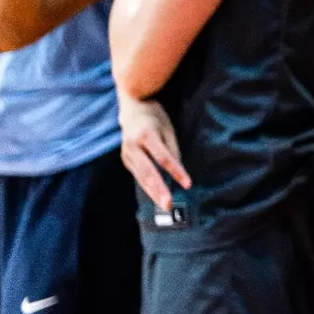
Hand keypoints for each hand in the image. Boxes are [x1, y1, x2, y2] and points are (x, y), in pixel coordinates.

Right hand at [119, 94, 189, 210]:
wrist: (132, 108)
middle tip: (169, 204)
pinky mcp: (125, 159)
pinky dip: (147, 186)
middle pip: (148, 171)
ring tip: (164, 205)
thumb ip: (172, 150)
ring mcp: (126, 153)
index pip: (163, 158)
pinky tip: (156, 196)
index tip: (188, 184)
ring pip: (141, 177)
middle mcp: (133, 145)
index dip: (176, 172)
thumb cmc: (155, 117)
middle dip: (159, 189)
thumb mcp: (168, 129)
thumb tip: (179, 171)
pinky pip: (138, 175)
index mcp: (146, 135)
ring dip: (153, 193)